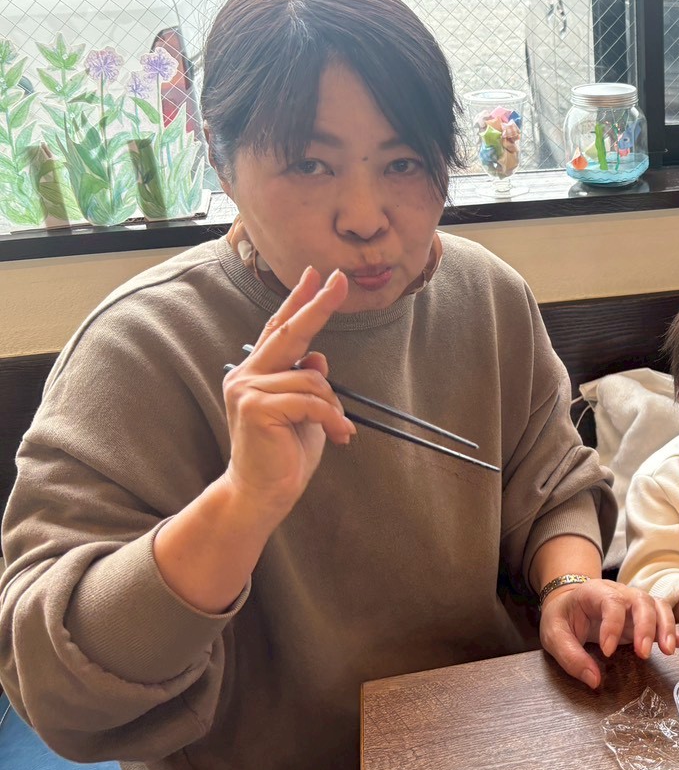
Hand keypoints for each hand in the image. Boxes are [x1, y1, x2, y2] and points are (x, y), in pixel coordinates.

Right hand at [220, 266, 354, 527]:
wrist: (261, 494)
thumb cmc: (283, 455)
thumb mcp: (305, 413)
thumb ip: (307, 382)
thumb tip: (318, 358)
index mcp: (256, 373)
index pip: (278, 330)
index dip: (297, 302)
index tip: (316, 275)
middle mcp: (246, 375)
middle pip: (289, 333)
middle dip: (317, 306)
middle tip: (340, 280)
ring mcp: (248, 390)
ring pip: (312, 379)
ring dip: (333, 407)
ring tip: (337, 431)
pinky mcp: (257, 407)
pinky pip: (312, 401)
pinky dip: (332, 420)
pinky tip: (339, 437)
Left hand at [539, 578, 678, 688]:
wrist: (568, 604)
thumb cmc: (562, 617)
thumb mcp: (553, 636)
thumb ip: (571, 657)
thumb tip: (594, 680)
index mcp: (595, 592)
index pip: (612, 602)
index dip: (613, 626)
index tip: (607, 652)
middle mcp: (620, 593)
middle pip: (642, 601)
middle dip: (646, 627)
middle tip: (644, 654)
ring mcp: (633, 603)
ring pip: (658, 606)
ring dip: (666, 628)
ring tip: (668, 652)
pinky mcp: (641, 617)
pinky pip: (663, 617)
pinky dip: (675, 630)